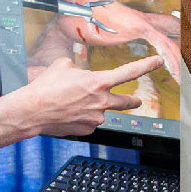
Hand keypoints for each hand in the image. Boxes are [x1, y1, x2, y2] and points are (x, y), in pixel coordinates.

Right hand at [8, 55, 164, 136]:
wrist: (32, 111)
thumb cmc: (46, 87)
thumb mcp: (63, 66)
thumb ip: (80, 68)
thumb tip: (82, 72)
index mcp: (99, 82)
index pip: (130, 72)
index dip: (147, 66)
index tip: (158, 62)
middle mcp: (102, 101)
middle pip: (127, 102)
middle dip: (133, 100)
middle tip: (136, 100)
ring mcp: (96, 118)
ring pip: (102, 111)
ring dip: (94, 107)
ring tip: (73, 104)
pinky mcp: (88, 130)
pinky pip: (90, 122)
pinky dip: (83, 117)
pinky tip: (68, 113)